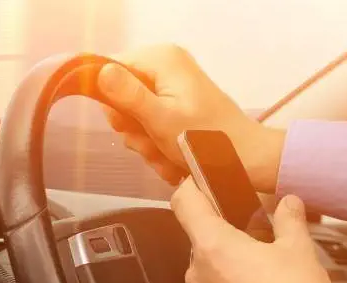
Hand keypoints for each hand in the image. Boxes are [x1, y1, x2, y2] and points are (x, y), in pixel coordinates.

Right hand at [97, 44, 284, 190]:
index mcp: (162, 59)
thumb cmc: (208, 141)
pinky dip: (159, 146)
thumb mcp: (162, 120)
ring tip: (166, 156)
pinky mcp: (178, 107)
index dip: (112, 102)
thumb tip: (98, 72)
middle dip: (134, 130)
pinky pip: (152, 125)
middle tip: (152, 145)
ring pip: (135, 117)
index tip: (126, 126)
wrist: (247, 160)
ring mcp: (172, 87)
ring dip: (147, 144)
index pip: (110, 70)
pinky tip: (172, 159)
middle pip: (122, 97)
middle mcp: (166, 66)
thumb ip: (129, 96)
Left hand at [171, 179, 343, 282]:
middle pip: (200, 238)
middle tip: (256, 233)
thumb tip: (288, 201)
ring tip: (262, 269)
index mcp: (213, 245)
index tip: (204, 181)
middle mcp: (196, 272)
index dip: (191, 186)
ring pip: (207, 268)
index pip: (184, 203)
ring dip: (227, 262)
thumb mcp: (299, 249)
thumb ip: (289, 218)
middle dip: (224, 232)